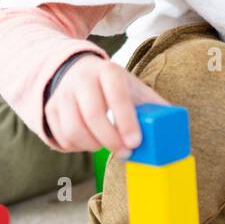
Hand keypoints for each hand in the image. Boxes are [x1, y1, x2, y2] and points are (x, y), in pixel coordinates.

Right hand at [46, 56, 170, 158]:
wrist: (74, 71)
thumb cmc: (111, 85)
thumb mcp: (132, 87)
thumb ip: (152, 104)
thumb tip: (175, 127)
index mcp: (107, 71)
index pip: (116, 95)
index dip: (126, 120)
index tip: (135, 142)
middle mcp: (81, 80)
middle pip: (92, 115)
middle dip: (111, 139)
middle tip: (125, 152)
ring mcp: (62, 95)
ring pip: (74, 129)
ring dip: (94, 145)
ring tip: (107, 145)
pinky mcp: (49, 110)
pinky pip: (62, 137)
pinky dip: (78, 147)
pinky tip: (91, 142)